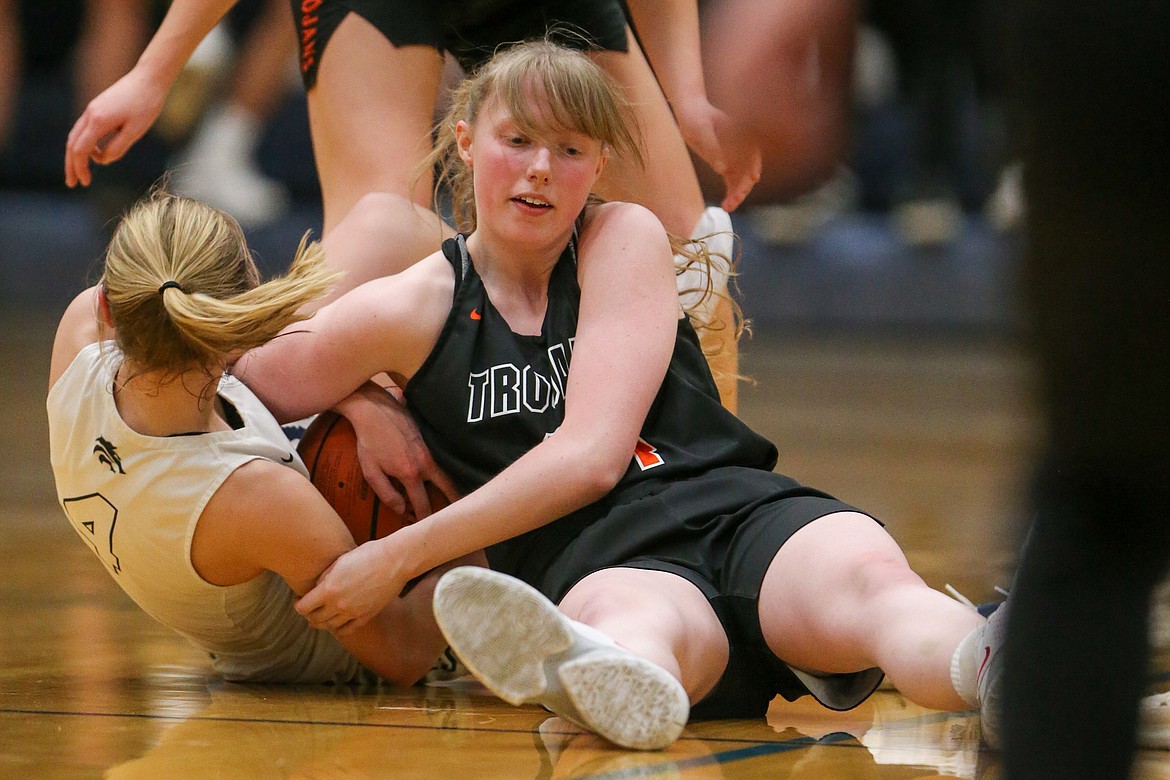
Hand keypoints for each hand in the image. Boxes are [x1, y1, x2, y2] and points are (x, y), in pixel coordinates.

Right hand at [65, 67, 167, 187]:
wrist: (148, 78)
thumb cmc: (146, 105)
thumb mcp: (135, 131)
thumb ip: (117, 147)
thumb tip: (102, 160)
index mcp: (98, 121)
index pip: (81, 150)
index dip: (80, 168)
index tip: (84, 183)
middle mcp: (90, 114)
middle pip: (72, 144)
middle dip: (71, 165)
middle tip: (73, 184)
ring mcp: (92, 110)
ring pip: (76, 136)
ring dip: (76, 155)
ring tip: (81, 172)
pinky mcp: (97, 107)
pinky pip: (84, 129)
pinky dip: (85, 144)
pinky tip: (94, 154)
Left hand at [294, 539, 408, 634]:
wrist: (395, 560)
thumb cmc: (368, 554)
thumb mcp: (340, 561)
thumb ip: (324, 577)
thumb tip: (316, 589)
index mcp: (329, 590)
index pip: (303, 607)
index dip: (298, 604)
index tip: (299, 599)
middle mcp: (339, 605)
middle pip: (315, 619)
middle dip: (309, 614)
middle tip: (309, 608)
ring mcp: (354, 613)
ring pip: (330, 627)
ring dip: (322, 623)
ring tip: (322, 617)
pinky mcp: (367, 616)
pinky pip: (348, 629)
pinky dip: (339, 629)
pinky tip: (337, 623)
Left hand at [333, 383, 459, 518]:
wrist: (375, 409)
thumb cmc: (369, 442)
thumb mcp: (371, 471)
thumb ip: (387, 494)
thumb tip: (402, 510)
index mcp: (411, 473)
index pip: (423, 503)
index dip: (425, 517)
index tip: (427, 527)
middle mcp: (426, 462)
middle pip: (447, 487)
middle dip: (453, 501)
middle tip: (458, 514)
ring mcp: (430, 449)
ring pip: (448, 472)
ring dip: (452, 485)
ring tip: (456, 498)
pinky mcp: (430, 439)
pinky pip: (443, 459)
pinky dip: (447, 470)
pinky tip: (447, 474)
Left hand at [673, 98, 761, 211]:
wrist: (691, 115)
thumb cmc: (697, 118)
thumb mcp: (703, 130)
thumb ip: (713, 147)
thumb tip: (723, 168)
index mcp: (742, 135)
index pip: (753, 153)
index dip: (755, 165)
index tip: (753, 178)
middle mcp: (742, 148)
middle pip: (749, 170)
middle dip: (743, 186)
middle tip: (734, 201)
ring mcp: (736, 158)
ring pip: (741, 179)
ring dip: (737, 194)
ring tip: (727, 208)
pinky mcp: (726, 166)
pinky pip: (732, 182)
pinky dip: (730, 194)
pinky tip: (725, 206)